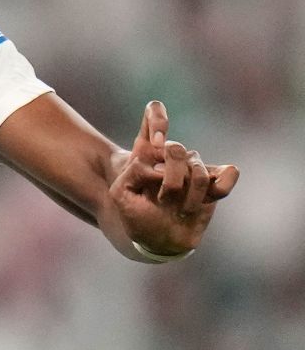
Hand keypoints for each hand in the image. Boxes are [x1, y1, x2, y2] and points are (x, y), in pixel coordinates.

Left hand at [108, 101, 239, 255]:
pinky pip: (229, 173)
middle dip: (170, 173)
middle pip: (176, 149)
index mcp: (147, 150)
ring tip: (177, 208)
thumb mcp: (121, 194)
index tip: (154, 141)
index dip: (156, 118)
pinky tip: (209, 198)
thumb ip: (134, 173)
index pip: (154, 112)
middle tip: (162, 196)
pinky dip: (221, 185)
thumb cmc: (136, 213)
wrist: (155, 236)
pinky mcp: (215, 182)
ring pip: (197, 168)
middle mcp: (173, 155)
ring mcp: (195, 167)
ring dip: (187, 193)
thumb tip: (163, 166)